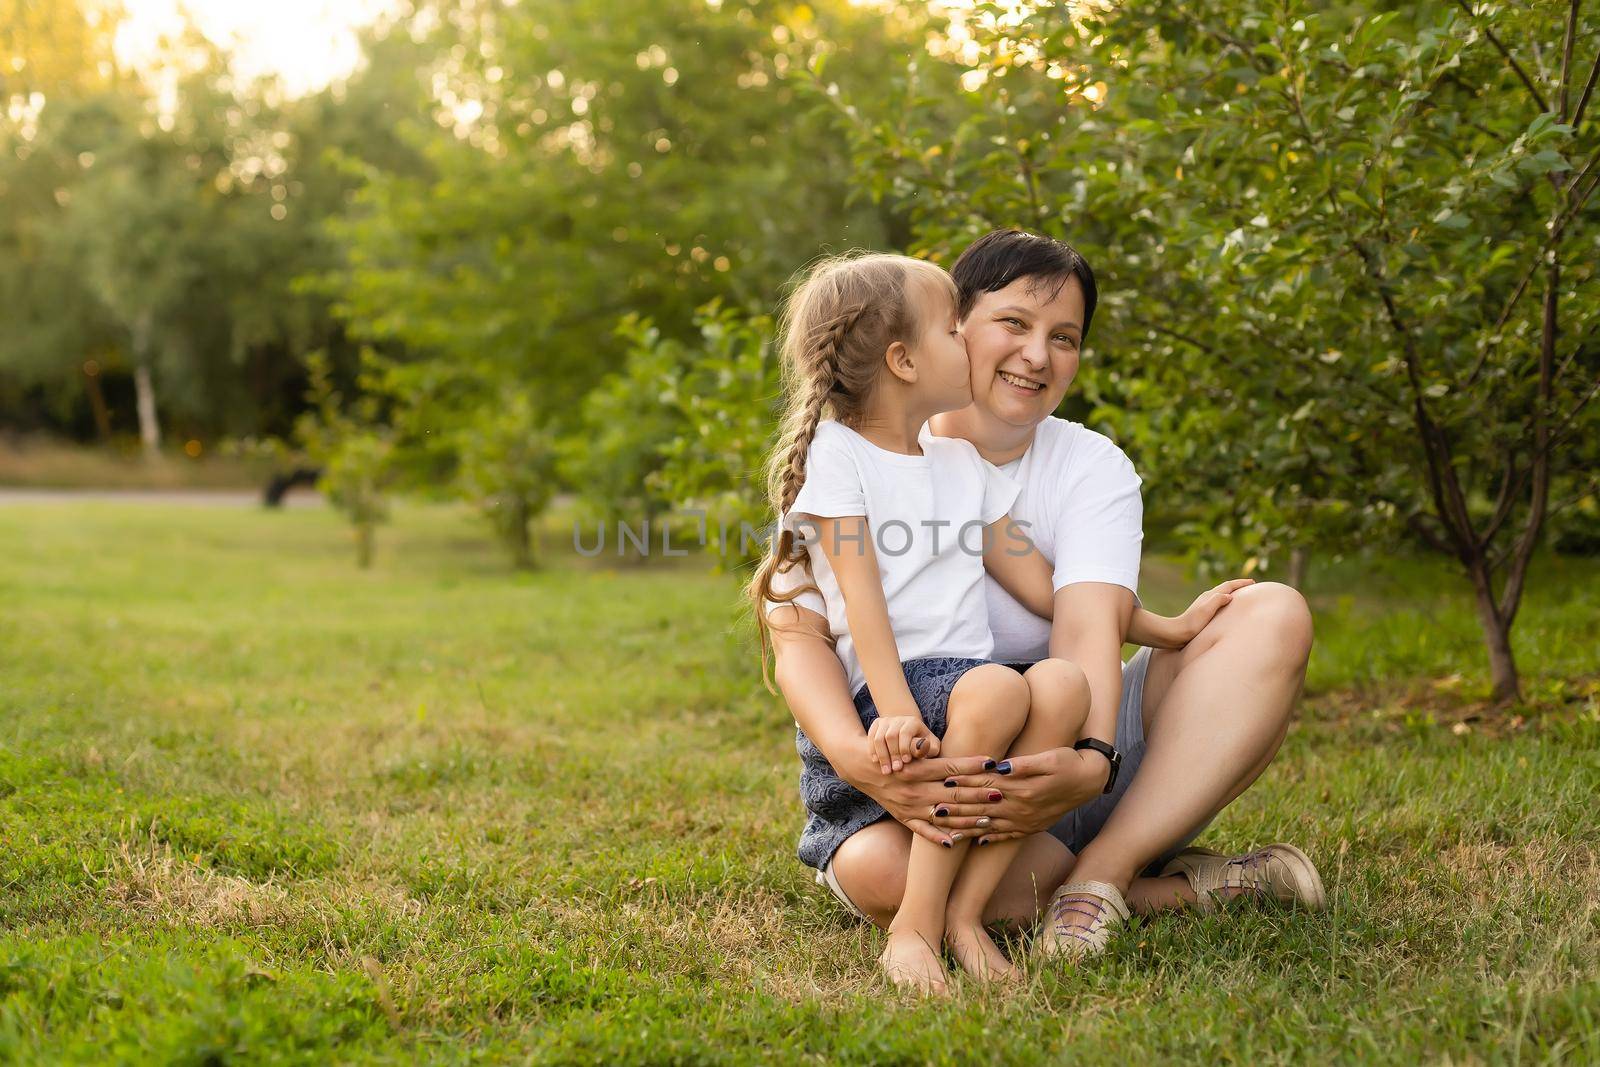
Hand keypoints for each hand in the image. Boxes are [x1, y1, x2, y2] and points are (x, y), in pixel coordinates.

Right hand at [846, 755, 1001, 847]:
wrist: (864, 769)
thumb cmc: (895, 757)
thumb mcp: (912, 753)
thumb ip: (936, 755)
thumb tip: (959, 753)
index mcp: (918, 769)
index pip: (951, 768)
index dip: (973, 765)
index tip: (993, 763)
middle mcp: (914, 789)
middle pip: (953, 793)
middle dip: (979, 794)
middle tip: (1000, 794)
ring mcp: (910, 807)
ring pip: (944, 815)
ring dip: (967, 818)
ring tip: (989, 819)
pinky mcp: (904, 818)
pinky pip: (923, 831)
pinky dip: (938, 837)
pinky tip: (955, 842)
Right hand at [866, 714, 940, 773]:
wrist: (909, 736)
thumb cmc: (922, 745)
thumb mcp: (930, 747)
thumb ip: (929, 748)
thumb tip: (922, 748)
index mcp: (913, 722)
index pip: (905, 733)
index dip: (904, 747)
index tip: (906, 761)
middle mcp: (898, 719)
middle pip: (890, 736)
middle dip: (893, 754)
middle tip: (895, 769)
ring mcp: (886, 721)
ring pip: (879, 738)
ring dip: (882, 755)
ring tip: (886, 770)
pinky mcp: (877, 724)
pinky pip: (871, 737)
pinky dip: (872, 750)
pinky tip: (876, 761)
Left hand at [933, 746, 1109, 844]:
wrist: (1090, 781)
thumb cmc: (1067, 763)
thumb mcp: (1048, 759)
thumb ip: (1023, 765)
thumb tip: (1000, 766)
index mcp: (1021, 787)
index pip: (985, 783)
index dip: (964, 781)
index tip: (943, 781)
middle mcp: (1021, 807)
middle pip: (982, 807)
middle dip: (957, 807)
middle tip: (933, 808)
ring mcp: (1025, 820)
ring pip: (991, 825)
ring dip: (967, 827)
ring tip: (945, 830)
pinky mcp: (1031, 827)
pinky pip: (1008, 835)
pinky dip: (991, 838)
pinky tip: (977, 842)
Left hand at [1175, 578, 1253, 644]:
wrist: (1177, 632)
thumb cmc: (1192, 623)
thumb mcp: (1206, 610)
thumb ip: (1217, 600)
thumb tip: (1228, 595)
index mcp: (1210, 595)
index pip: (1228, 585)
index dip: (1241, 583)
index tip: (1253, 582)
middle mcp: (1207, 597)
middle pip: (1225, 587)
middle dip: (1238, 585)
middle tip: (1250, 584)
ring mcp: (1204, 603)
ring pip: (1221, 593)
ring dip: (1232, 591)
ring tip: (1242, 593)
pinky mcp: (1202, 611)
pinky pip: (1218, 601)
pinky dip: (1226, 599)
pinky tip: (1226, 606)